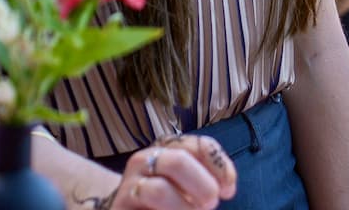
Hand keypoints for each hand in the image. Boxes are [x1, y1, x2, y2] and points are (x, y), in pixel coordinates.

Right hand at [107, 136, 237, 209]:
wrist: (125, 208)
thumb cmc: (165, 196)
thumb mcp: (188, 182)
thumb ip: (206, 177)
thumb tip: (227, 188)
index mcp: (168, 147)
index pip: (201, 145)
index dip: (220, 168)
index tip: (228, 191)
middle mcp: (145, 159)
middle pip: (179, 162)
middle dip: (202, 186)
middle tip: (211, 204)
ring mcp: (130, 183)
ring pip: (160, 191)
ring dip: (183, 207)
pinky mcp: (119, 206)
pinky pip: (146, 209)